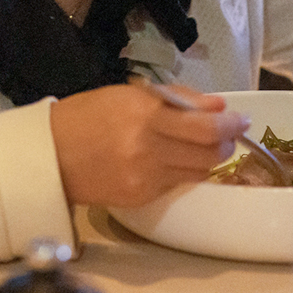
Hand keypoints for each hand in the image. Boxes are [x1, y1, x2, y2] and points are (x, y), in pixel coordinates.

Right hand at [49, 81, 249, 207]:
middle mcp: (149, 149)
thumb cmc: (88, 115)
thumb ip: (177, 99)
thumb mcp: (130, 95)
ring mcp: (146, 177)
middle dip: (227, 143)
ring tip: (204, 146)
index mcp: (145, 116)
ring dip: (210, 159)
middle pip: (211, 153)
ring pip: (199, 172)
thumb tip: (218, 105)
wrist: (50, 155)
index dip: (232, 124)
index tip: (242, 119)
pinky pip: (177, 184)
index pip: (206, 126)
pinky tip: (174, 160)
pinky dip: (184, 171)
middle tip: (227, 133)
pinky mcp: (142, 197)